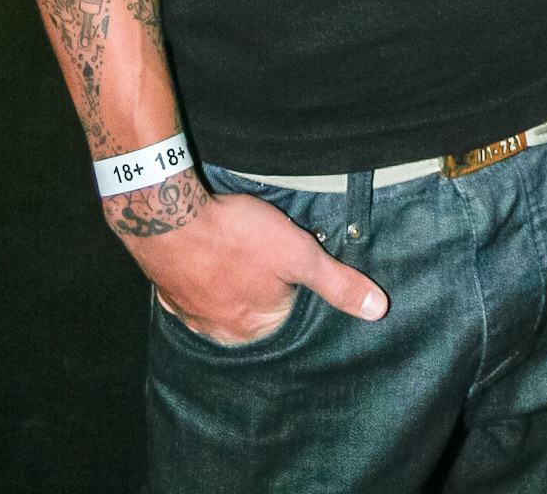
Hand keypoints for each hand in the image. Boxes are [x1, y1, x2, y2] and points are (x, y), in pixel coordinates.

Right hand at [123, 177, 387, 341]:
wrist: (168, 215)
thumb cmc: (235, 235)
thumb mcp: (299, 254)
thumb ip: (337, 283)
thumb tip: (378, 310)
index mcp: (252, 329)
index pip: (288, 305)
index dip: (290, 272)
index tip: (282, 249)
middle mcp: (218, 331)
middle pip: (254, 300)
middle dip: (259, 274)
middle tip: (256, 241)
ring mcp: (189, 312)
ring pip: (223, 291)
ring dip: (229, 270)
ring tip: (232, 239)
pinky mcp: (169, 289)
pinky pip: (195, 281)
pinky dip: (202, 265)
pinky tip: (207, 244)